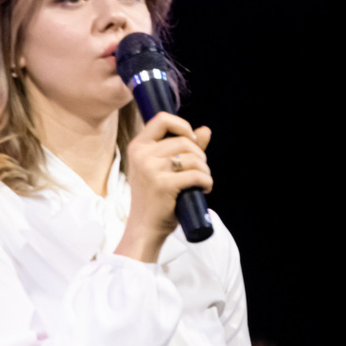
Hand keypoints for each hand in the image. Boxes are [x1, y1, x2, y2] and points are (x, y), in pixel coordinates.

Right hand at [120, 111, 213, 261]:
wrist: (144, 227)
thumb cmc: (155, 197)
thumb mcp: (163, 169)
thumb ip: (184, 148)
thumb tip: (206, 130)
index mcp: (138, 146)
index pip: (162, 119)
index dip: (183, 126)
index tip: (192, 141)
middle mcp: (142, 154)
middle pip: (184, 141)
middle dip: (200, 155)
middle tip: (200, 170)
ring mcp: (151, 169)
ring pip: (193, 158)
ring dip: (205, 170)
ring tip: (202, 181)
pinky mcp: (163, 185)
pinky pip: (196, 175)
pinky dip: (207, 182)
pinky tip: (204, 189)